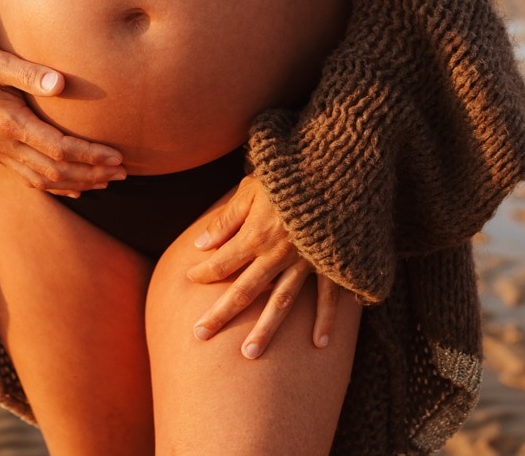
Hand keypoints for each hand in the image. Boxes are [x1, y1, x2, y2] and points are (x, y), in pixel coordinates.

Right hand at [0, 42, 125, 196]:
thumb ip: (28, 73)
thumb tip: (59, 83)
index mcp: (10, 123)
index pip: (58, 148)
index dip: (90, 155)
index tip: (117, 155)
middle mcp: (6, 145)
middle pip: (56, 171)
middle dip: (92, 174)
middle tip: (123, 172)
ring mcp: (0, 154)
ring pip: (45, 181)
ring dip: (79, 184)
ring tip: (109, 182)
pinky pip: (30, 180)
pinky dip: (57, 188)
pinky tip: (77, 190)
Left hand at [186, 174, 343, 357]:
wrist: (335, 170)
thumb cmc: (288, 177)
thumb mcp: (251, 189)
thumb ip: (226, 219)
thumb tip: (200, 244)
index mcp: (255, 235)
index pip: (221, 263)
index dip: (202, 273)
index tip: (189, 278)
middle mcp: (276, 255)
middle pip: (242, 292)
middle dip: (219, 315)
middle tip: (200, 335)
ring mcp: (305, 263)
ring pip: (280, 303)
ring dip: (264, 330)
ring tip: (249, 354)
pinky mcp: (330, 263)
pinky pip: (327, 297)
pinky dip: (325, 320)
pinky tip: (320, 344)